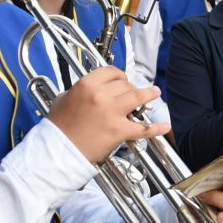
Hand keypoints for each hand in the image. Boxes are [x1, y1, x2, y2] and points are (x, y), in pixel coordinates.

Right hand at [46, 67, 168, 162]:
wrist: (57, 151)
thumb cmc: (58, 128)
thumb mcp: (63, 99)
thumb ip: (78, 91)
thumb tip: (87, 89)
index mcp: (86, 85)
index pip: (111, 72)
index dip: (119, 75)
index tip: (122, 79)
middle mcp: (101, 95)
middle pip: (125, 85)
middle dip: (131, 87)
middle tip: (134, 92)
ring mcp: (112, 113)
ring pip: (138, 98)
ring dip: (149, 94)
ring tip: (155, 92)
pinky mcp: (119, 131)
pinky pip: (143, 128)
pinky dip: (156, 128)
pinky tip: (165, 126)